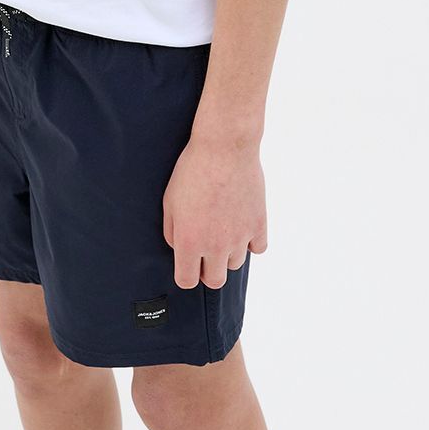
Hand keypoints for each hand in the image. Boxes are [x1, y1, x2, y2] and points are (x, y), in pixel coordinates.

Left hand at [163, 126, 267, 289]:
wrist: (224, 148)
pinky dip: (250, 242)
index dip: (186, 273)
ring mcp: (240, 237)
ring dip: (228, 254)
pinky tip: (241, 227)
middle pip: (215, 281)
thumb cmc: (191, 171)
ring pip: (235, 264)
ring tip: (222, 230)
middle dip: (208, 270)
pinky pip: (258, 248)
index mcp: (189, 241)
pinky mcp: (259, 225)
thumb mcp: (169, 202)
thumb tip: (180, 248)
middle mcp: (215, 245)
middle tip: (205, 252)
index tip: (187, 263)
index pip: (187, 281)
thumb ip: (172, 232)